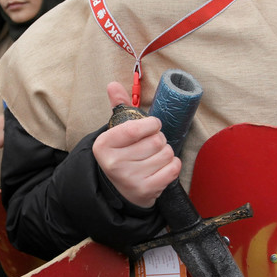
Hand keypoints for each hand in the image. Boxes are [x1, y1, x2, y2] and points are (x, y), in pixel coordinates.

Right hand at [92, 82, 179, 207]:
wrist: (118, 191)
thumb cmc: (121, 156)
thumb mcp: (115, 133)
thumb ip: (118, 107)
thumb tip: (113, 85)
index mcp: (104, 146)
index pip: (135, 128)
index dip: (151, 124)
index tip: (153, 125)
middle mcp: (115, 164)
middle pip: (155, 141)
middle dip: (159, 139)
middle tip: (151, 144)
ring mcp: (131, 179)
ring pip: (167, 154)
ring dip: (166, 152)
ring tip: (155, 156)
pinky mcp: (146, 190)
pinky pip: (173, 169)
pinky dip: (172, 165)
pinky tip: (161, 167)